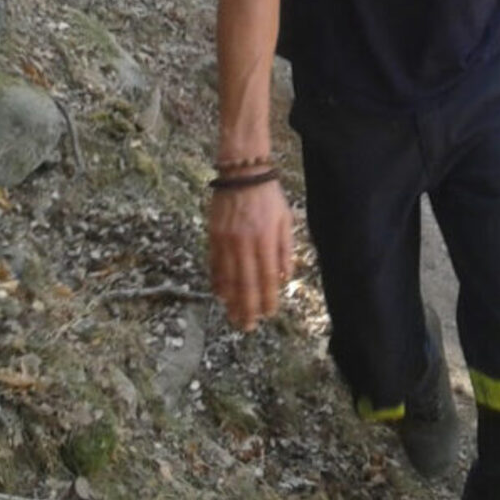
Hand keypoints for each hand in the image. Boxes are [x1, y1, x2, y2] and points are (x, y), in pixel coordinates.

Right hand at [208, 180, 293, 330]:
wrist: (242, 172)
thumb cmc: (269, 197)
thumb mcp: (285, 221)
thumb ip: (285, 250)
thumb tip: (284, 278)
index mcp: (264, 239)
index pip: (266, 277)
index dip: (267, 298)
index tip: (268, 314)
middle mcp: (243, 243)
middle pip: (245, 283)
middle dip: (247, 307)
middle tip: (248, 327)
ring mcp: (225, 240)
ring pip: (228, 278)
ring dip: (231, 301)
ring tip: (234, 318)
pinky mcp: (213, 236)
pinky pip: (214, 264)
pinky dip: (217, 282)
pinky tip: (220, 296)